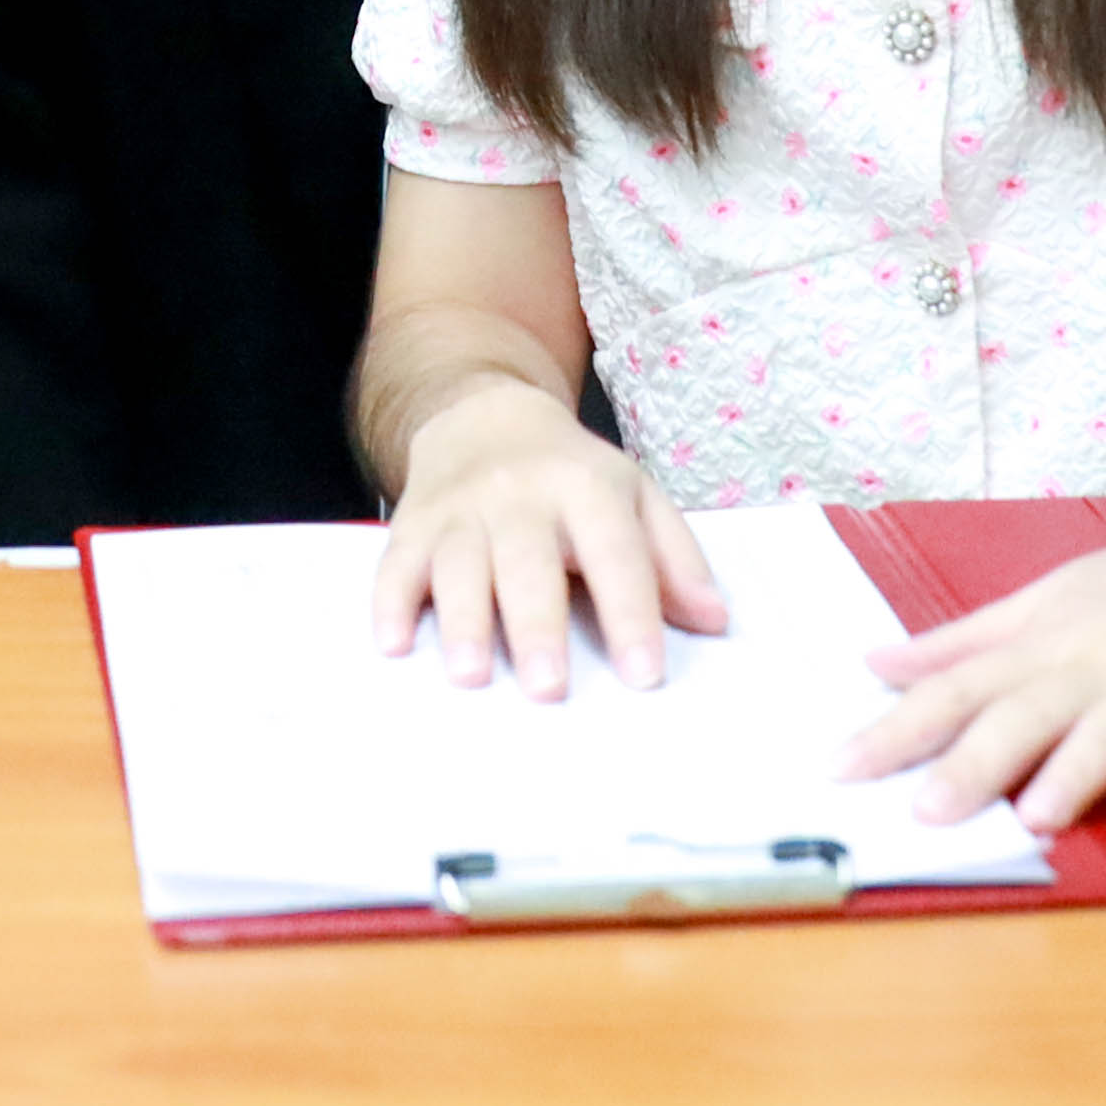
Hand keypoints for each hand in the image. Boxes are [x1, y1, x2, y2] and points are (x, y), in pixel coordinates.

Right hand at [363, 379, 730, 697]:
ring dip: (463, 619)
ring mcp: (462, 507)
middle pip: (528, 562)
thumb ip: (674, 557)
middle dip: (538, 626)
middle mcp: (521, 494)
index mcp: (589, 487)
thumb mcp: (635, 496)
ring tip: (471, 674)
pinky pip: (396, 563)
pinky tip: (394, 643)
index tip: (644, 674)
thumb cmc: (572, 477)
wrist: (484, 417)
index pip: (616, 554)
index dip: (632, 613)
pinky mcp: (414, 522)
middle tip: (549, 688)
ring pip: (459, 563)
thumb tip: (714, 620)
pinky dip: (391, 603)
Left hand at [840, 455, 1105, 829]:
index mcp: (1047, 641)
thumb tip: (873, 664)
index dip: (896, 730)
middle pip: (1027, 713)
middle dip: (974, 762)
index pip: (957, 687)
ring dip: (1081, 770)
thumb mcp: (1049, 600)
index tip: (838, 770)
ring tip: (1040, 815)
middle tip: (922, 813)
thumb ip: (963, 642)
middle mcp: (1100, 661)